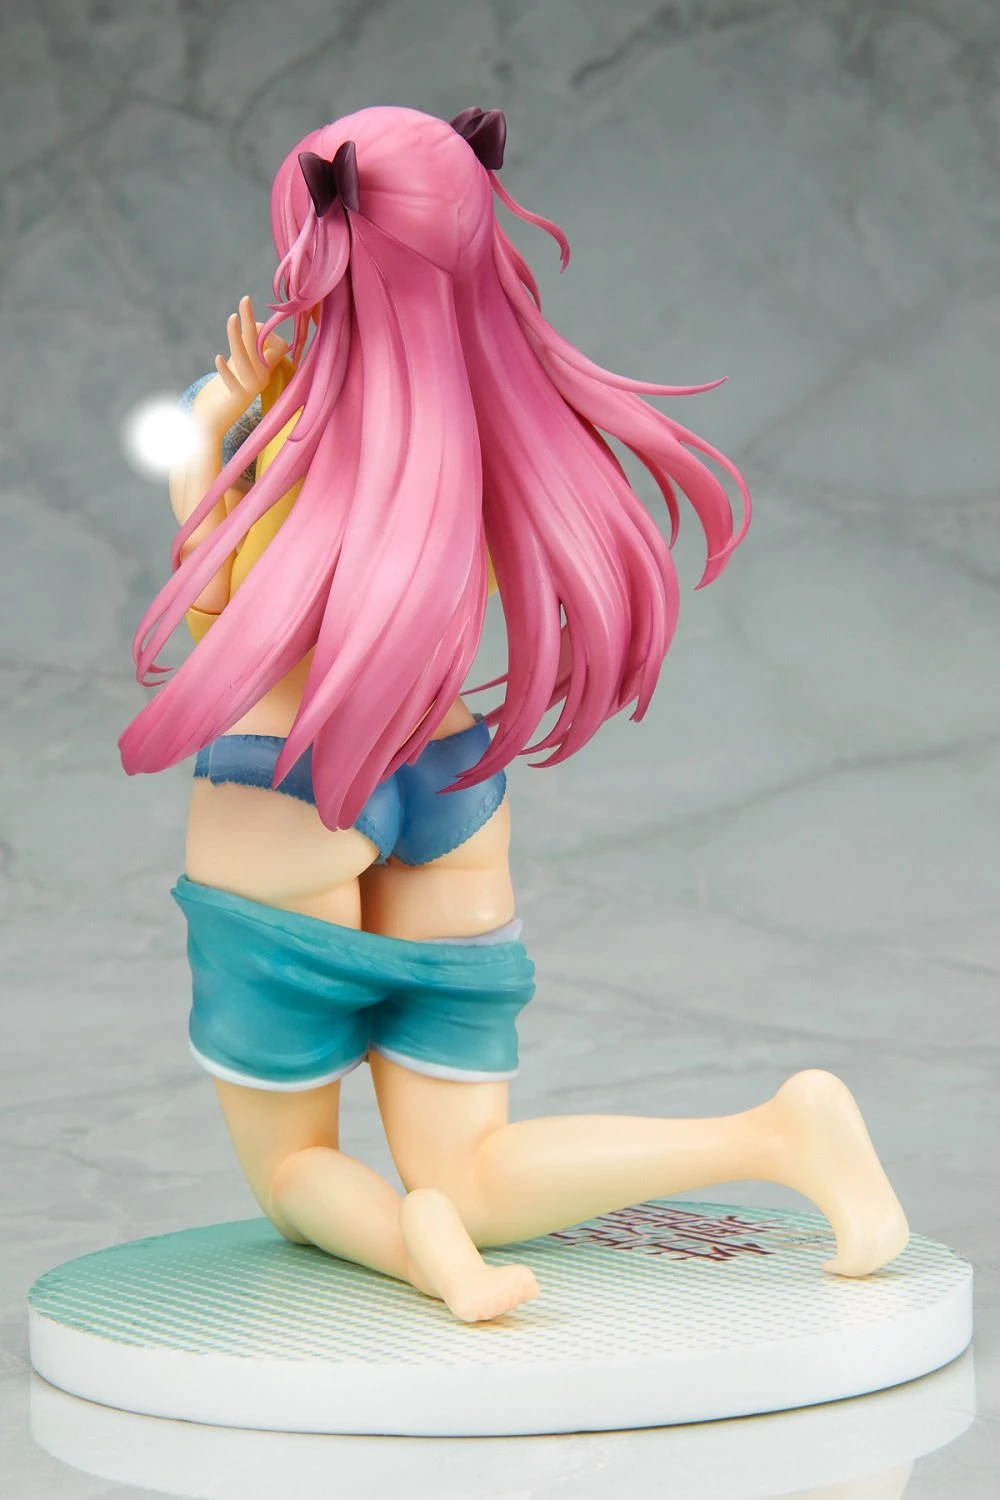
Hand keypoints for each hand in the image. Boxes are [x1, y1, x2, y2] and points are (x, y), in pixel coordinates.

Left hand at [192, 295, 287, 429]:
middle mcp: (260, 377)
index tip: (245, 307)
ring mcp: (251, 388)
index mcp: (261, 369)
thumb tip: (251, 329)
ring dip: (237, 338)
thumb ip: (243, 352)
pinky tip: (218, 358)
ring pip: (245, 358)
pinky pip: (233, 381)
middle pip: (255, 345)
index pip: (262, 342)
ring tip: (231, 319)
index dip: (256, 325)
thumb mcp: (235, 369)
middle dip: (250, 321)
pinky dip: (226, 370)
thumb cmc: (221, 394)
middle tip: (245, 299)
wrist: (211, 423)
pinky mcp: (238, 398)